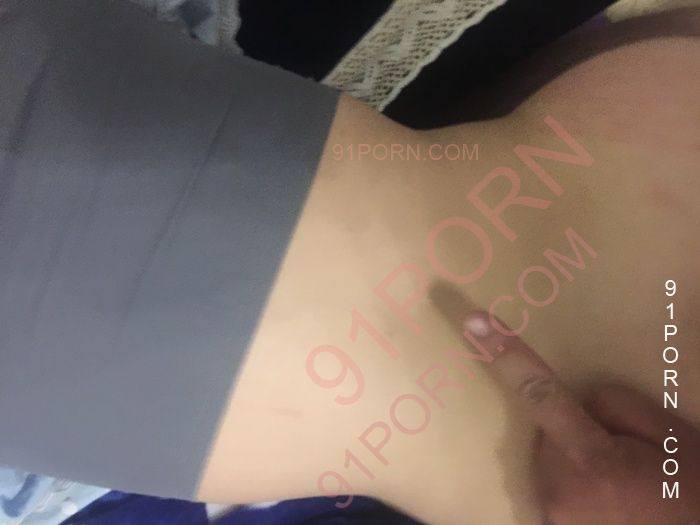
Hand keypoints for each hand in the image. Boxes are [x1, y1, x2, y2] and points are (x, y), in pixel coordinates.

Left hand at [463, 311, 699, 524]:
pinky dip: (571, 487)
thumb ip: (614, 405)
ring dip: (572, 464)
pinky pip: (551, 488)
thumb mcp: (668, 436)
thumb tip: (578, 400)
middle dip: (574, 434)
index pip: (538, 392)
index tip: (474, 323)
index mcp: (591, 460)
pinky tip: (604, 503)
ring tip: (619, 487)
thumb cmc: (690, 494)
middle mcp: (557, 489)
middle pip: (547, 433)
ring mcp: (549, 515)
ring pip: (548, 461)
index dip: (506, 356)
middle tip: (624, 459)